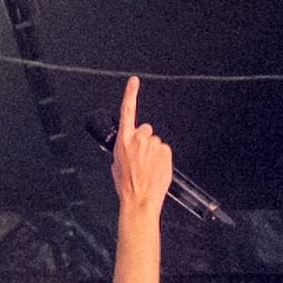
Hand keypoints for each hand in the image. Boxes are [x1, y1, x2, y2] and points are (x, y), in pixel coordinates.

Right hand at [108, 76, 174, 224]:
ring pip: (155, 142)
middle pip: (145, 130)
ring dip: (153, 152)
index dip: (130, 94)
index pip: (127, 111)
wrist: (139, 199)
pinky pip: (164, 151)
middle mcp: (139, 139)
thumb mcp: (116, 164)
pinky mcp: (165, 151)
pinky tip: (155, 169)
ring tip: (148, 168)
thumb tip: (128, 148)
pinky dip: (161, 159)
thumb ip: (123, 150)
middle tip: (141, 159)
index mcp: (123, 140)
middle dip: (144, 141)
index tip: (134, 82)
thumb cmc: (126, 185)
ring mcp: (153, 145)